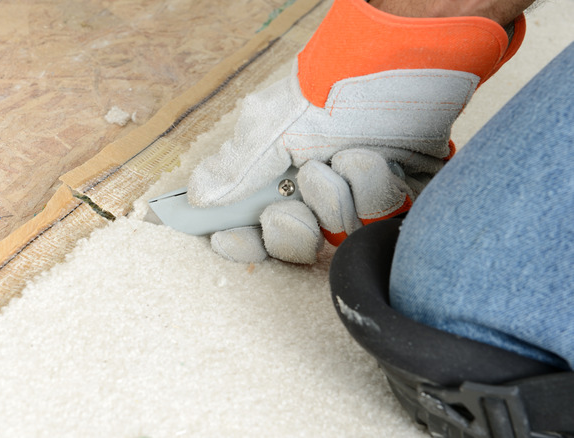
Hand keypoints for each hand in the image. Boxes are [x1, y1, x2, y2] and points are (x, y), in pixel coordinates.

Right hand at [187, 0, 524, 263]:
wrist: (393, 61)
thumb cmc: (328, 88)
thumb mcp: (272, 124)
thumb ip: (237, 165)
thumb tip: (199, 195)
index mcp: (279, 177)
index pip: (252, 228)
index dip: (241, 241)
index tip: (229, 239)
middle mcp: (315, 193)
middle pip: (294, 244)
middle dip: (289, 228)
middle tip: (288, 207)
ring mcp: (357, 197)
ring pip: (339, 233)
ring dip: (334, 197)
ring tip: (338, 159)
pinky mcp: (398, 197)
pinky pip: (382, 218)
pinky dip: (372, 188)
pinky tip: (371, 158)